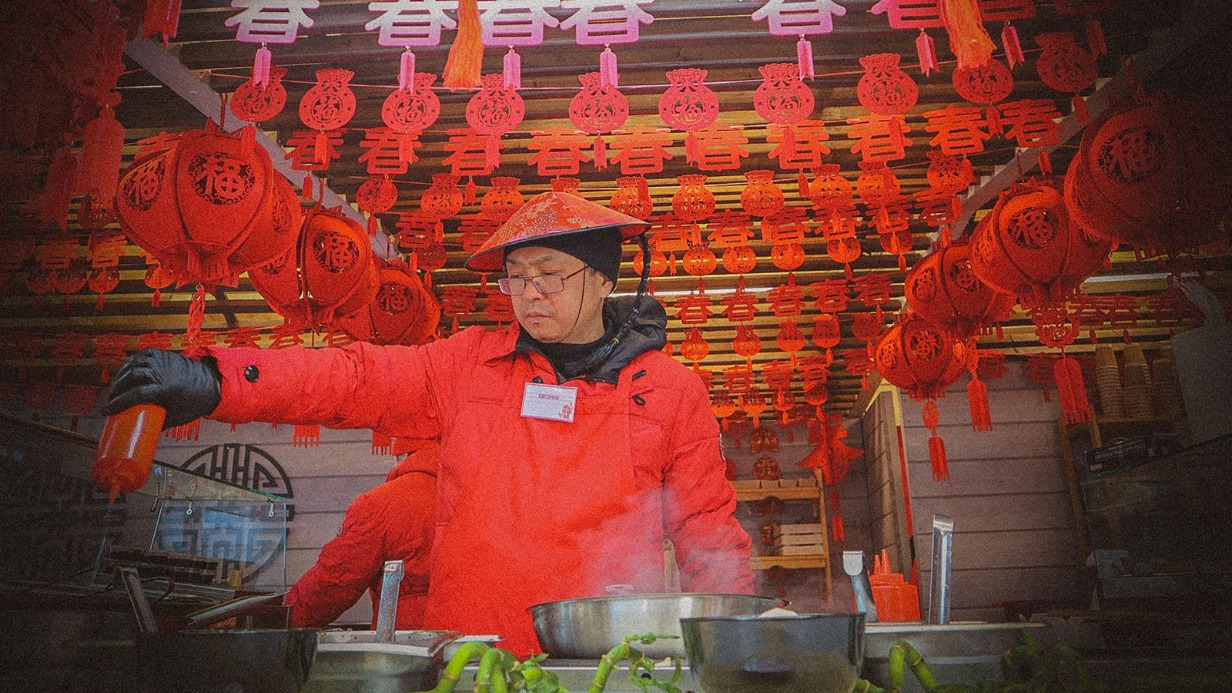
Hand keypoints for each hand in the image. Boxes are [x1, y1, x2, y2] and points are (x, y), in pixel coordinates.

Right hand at [103, 349, 221, 427]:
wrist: (211, 383)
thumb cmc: (194, 403)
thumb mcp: (176, 417)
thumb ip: (158, 423)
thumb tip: (140, 432)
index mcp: (165, 390)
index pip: (135, 395)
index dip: (117, 403)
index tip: (106, 411)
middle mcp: (162, 373)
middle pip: (131, 378)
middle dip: (116, 389)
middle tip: (110, 399)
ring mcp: (162, 361)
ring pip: (134, 365)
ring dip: (121, 376)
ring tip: (115, 387)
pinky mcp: (163, 355)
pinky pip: (142, 356)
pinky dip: (131, 362)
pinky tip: (125, 371)